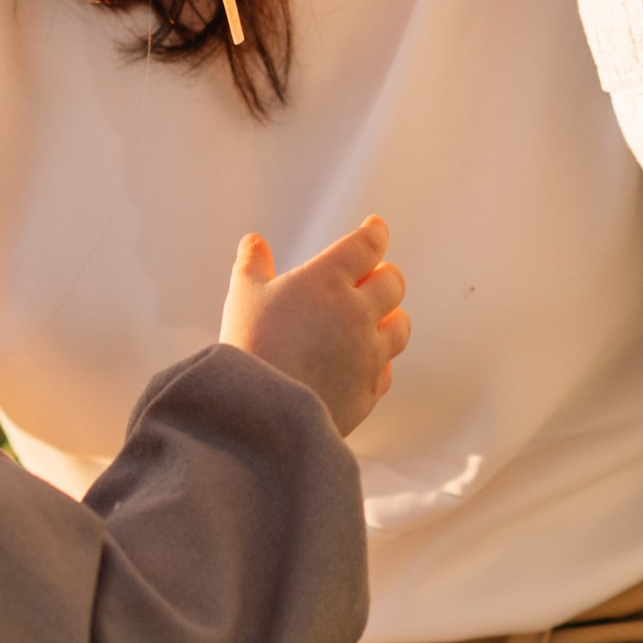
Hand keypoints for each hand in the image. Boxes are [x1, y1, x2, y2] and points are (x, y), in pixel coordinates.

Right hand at [221, 217, 409, 435]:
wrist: (262, 414)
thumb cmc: (249, 348)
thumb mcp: (242, 297)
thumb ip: (252, 265)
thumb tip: (253, 241)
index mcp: (329, 281)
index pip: (367, 246)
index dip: (375, 233)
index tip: (375, 227)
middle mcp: (358, 314)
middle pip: (392, 283)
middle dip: (385, 275)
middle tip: (375, 273)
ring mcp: (368, 354)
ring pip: (400, 327)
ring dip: (392, 317)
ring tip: (380, 316)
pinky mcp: (368, 391)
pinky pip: (386, 371)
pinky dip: (379, 362)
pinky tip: (366, 362)